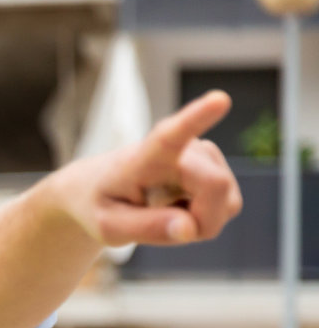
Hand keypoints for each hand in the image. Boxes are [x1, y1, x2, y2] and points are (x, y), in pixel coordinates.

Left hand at [53, 90, 242, 247]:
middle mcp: (182, 147)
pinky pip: (228, 206)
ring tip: (164, 210)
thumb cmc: (101, 204)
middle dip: (201, 221)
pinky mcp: (219, 167)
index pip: (171, 136)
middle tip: (163, 226)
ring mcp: (204, 154)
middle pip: (216, 186)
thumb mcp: (108, 227)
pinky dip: (205, 218)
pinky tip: (178, 206)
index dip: (196, 118)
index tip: (219, 99)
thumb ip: (146, 228)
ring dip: (199, 221)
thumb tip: (189, 228)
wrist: (99, 188)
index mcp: (146, 155)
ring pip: (227, 202)